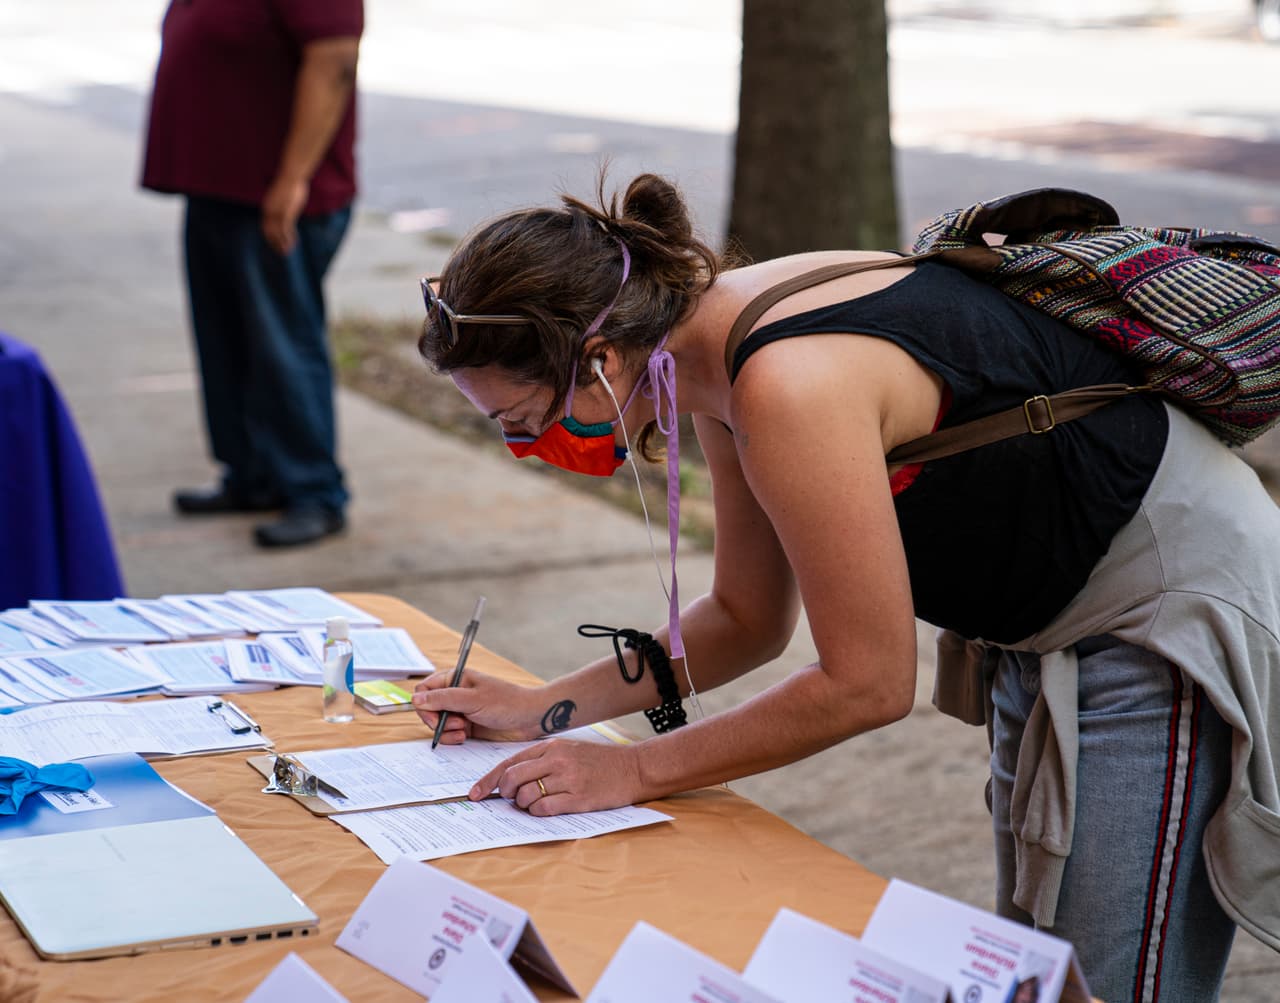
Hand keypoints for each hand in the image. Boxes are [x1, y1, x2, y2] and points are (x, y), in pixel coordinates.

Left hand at [261, 176, 308, 254]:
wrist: (290, 176)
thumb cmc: (289, 183)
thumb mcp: (281, 195)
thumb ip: (281, 203)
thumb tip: (283, 205)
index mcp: (267, 207)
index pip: (265, 226)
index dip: (270, 237)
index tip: (275, 244)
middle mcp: (270, 212)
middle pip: (269, 232)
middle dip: (274, 244)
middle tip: (280, 252)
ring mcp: (278, 213)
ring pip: (278, 234)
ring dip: (282, 244)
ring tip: (286, 253)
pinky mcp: (286, 214)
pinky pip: (286, 230)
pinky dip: (289, 238)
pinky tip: (294, 244)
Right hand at [412, 669, 543, 742]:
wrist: (530, 719)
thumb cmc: (506, 703)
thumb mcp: (473, 700)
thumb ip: (443, 699)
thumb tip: (415, 699)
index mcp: (455, 679)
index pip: (424, 691)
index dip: (424, 705)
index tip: (434, 716)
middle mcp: (455, 694)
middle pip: (427, 709)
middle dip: (437, 720)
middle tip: (455, 724)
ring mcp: (460, 711)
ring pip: (436, 724)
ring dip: (445, 730)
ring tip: (464, 730)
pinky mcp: (466, 726)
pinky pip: (447, 734)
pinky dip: (451, 738)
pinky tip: (464, 736)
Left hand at [469, 738, 644, 815]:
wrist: (634, 767)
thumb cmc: (600, 761)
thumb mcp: (569, 750)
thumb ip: (543, 760)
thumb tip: (512, 779)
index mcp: (551, 747)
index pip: (510, 762)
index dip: (489, 780)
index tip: (475, 793)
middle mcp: (557, 760)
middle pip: (513, 779)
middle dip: (505, 794)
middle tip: (511, 800)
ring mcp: (568, 778)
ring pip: (526, 795)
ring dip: (524, 805)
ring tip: (534, 804)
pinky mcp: (578, 798)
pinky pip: (545, 808)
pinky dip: (538, 812)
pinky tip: (546, 809)